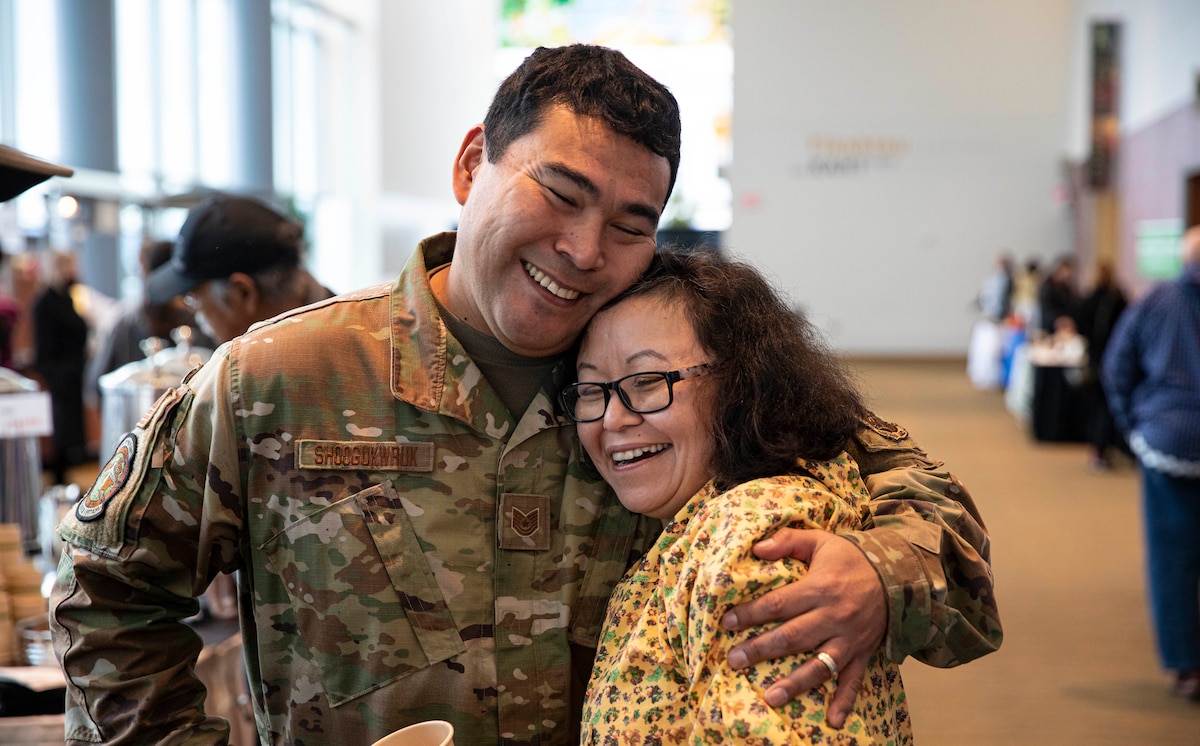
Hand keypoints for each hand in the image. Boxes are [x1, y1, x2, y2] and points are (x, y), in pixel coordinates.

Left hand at [721, 528, 886, 727]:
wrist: (898, 575)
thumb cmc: (851, 558)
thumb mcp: (820, 541)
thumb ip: (787, 541)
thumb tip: (757, 548)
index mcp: (820, 588)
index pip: (779, 604)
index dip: (752, 613)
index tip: (728, 622)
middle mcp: (834, 616)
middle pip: (793, 637)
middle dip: (761, 650)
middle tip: (734, 660)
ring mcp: (849, 639)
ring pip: (820, 665)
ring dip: (796, 684)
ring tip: (771, 698)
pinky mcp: (862, 653)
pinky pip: (853, 680)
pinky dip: (845, 701)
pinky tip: (833, 721)